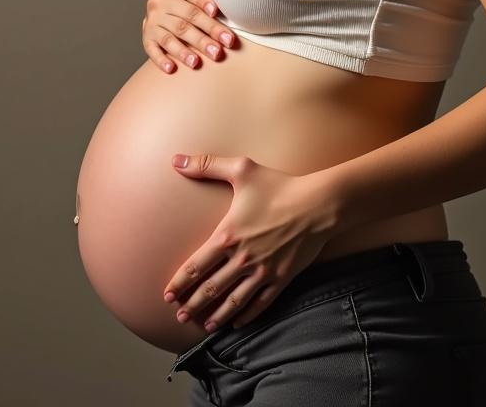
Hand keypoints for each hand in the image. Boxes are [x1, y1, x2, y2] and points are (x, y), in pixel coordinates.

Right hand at [141, 0, 237, 72]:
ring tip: (197, 63)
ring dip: (184, 51)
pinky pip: (151, 49)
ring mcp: (152, 19)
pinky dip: (160, 59)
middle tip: (222, 47)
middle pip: (184, 18)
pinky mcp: (147, 36)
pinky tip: (171, 68)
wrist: (167, 1)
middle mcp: (159, 1)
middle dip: (206, 32)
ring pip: (169, 37)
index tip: (216, 11)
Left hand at [162, 154, 338, 331]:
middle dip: (192, 305)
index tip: (167, 295)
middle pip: (210, 289)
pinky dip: (247, 315)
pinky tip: (238, 321)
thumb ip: (207, 165)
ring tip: (204, 325)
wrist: (318, 204)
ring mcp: (262, 272)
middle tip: (180, 316)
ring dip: (216, 316)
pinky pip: (260, 303)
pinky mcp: (281, 278)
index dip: (179, 282)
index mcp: (227, 236)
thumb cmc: (280, 186)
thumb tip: (176, 160)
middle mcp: (242, 259)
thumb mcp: (242, 170)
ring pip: (233, 302)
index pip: (195, 266)